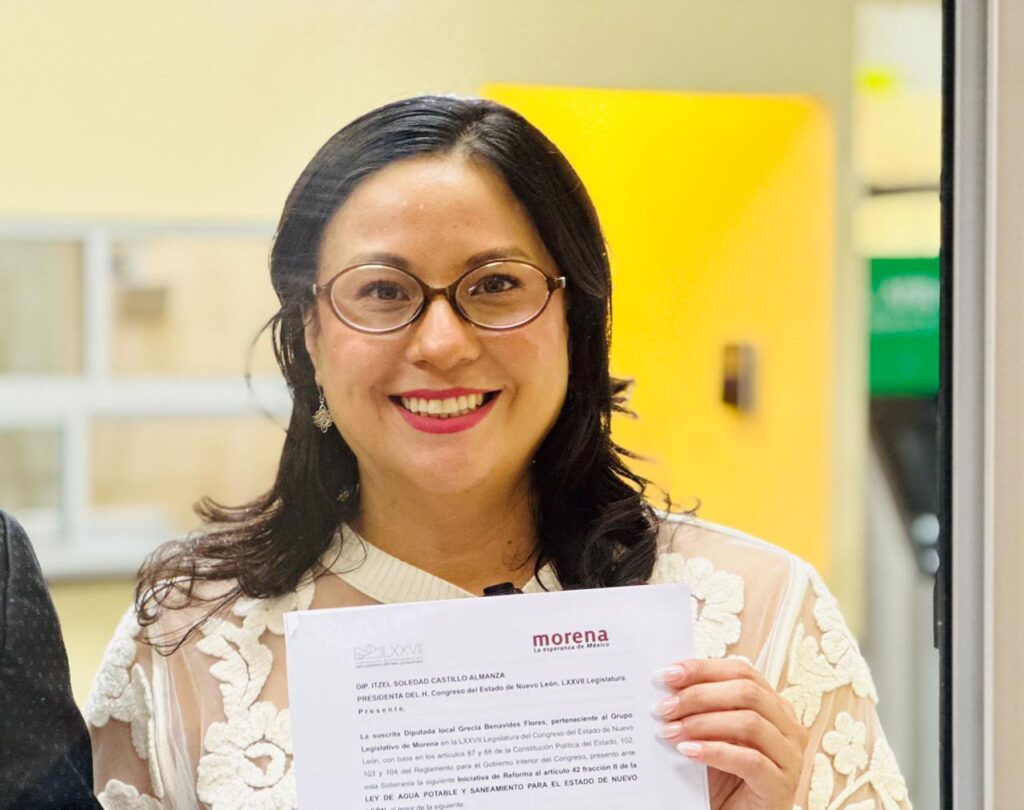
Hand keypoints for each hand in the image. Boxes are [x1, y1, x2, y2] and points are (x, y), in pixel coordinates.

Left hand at [653, 658, 807, 809]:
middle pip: (747, 692)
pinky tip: (688, 751)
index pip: (742, 671)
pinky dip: (715, 751)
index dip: (703, 668)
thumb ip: (700, 708)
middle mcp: (788, 726)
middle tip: (664, 706)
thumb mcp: (710, 734)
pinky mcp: (782, 786)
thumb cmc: (721, 776)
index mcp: (774, 705)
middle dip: (699, 694)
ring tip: (670, 731)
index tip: (666, 674)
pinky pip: (750, 760)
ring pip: (750, 722)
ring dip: (703, 723)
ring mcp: (790, 757)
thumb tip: (666, 683)